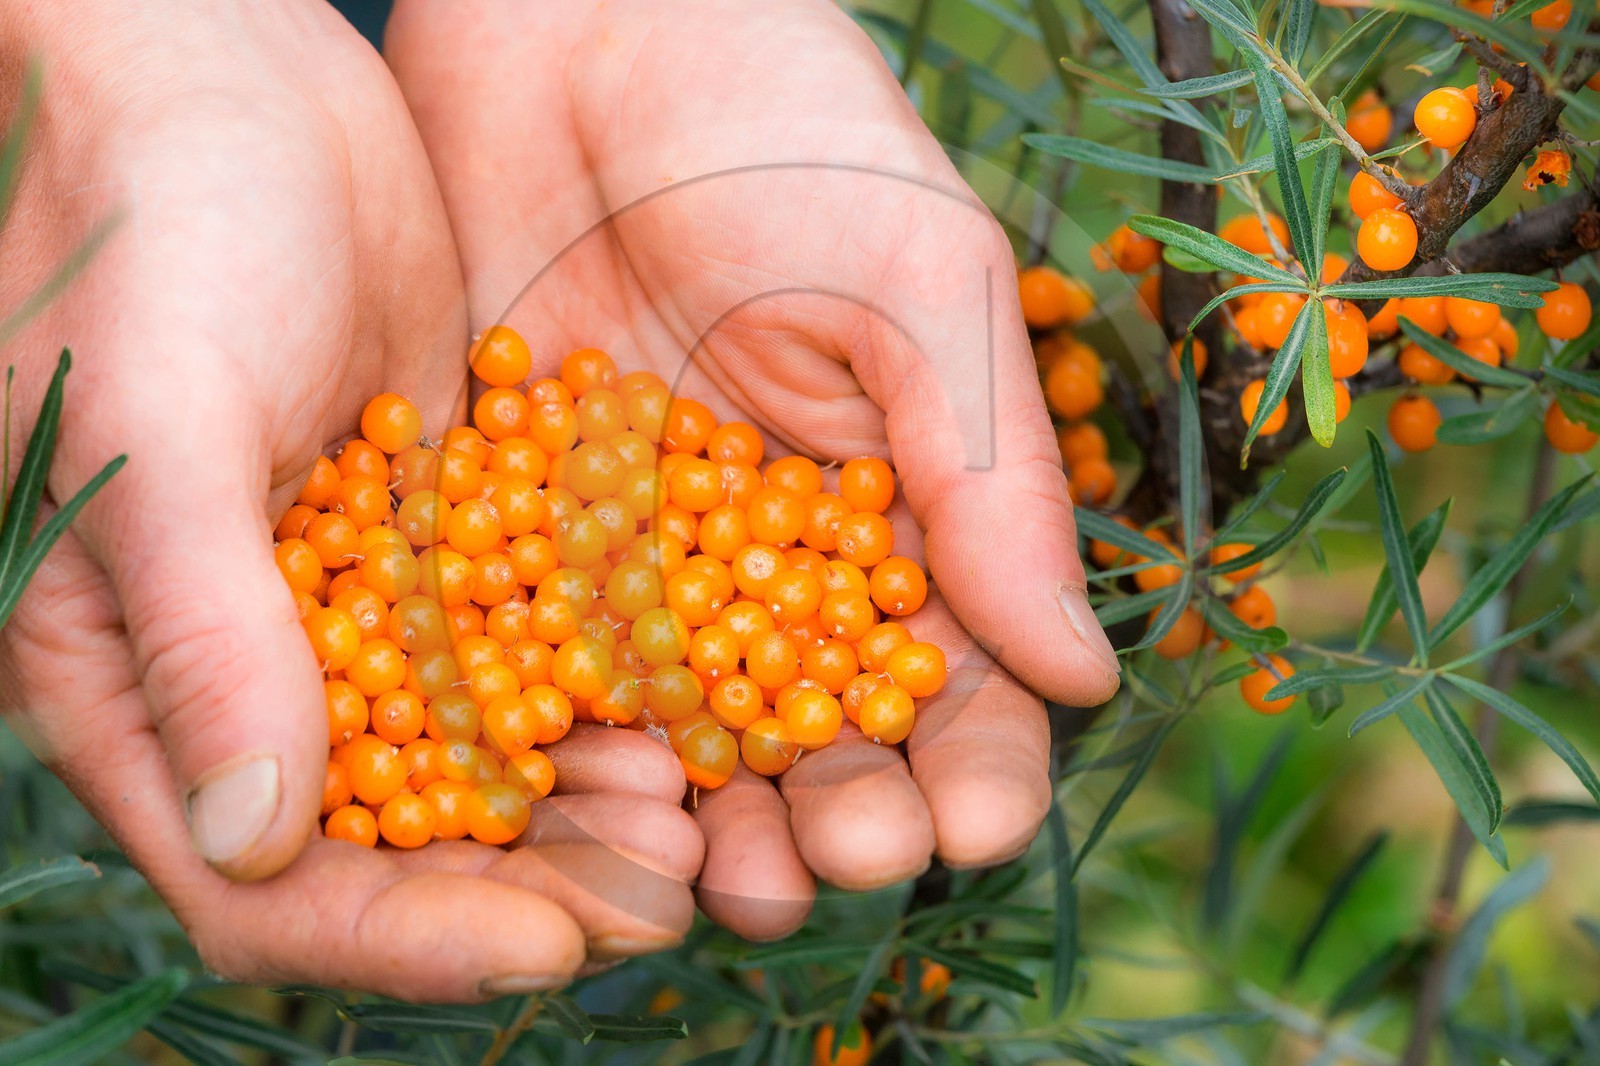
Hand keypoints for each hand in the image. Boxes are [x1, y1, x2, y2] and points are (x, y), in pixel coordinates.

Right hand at [0, 0, 696, 998]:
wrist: (231, 84)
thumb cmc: (145, 233)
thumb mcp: (162, 425)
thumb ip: (200, 629)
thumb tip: (257, 836)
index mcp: (140, 685)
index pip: (268, 879)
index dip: (407, 931)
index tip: (549, 943)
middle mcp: (258, 670)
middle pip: (399, 841)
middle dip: (531, 882)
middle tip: (664, 889)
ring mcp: (362, 609)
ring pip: (484, 757)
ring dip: (586, 801)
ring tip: (699, 810)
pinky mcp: (449, 538)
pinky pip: (534, 645)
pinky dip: (606, 690)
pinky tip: (694, 710)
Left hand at [387, 0, 1121, 938]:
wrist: (573, 30)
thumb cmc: (779, 130)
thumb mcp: (920, 283)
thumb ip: (993, 481)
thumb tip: (1086, 678)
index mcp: (904, 512)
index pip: (965, 675)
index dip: (979, 762)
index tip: (973, 819)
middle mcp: (780, 563)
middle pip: (830, 738)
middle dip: (848, 815)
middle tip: (842, 853)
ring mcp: (648, 567)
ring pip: (697, 744)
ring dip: (720, 830)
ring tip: (728, 883)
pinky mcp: (523, 548)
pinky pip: (554, 680)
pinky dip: (577, 760)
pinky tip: (590, 811)